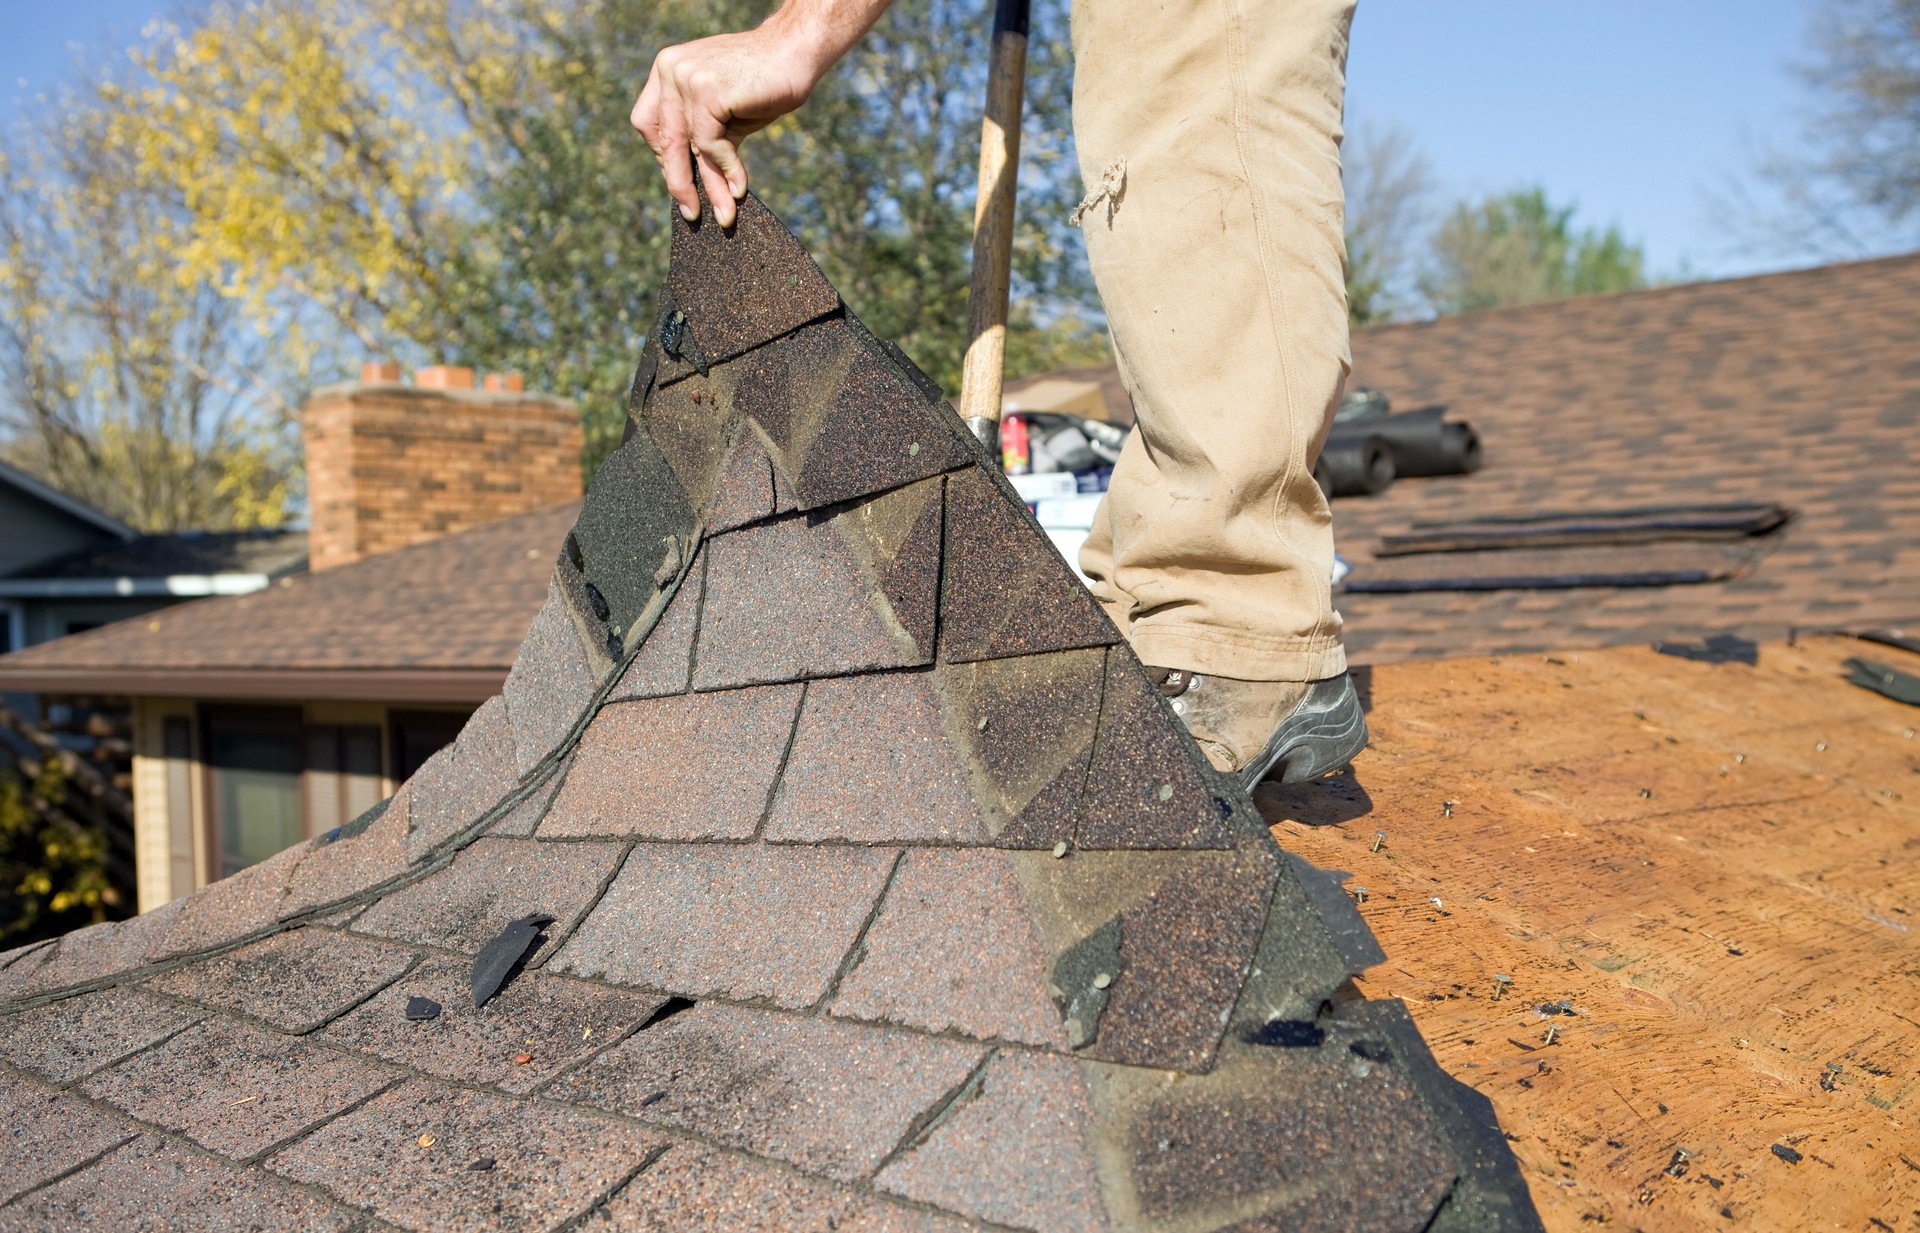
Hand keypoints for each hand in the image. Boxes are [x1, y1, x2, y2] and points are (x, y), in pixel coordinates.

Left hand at [632, 1, 893, 226]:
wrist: (795, 52)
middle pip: (663, 139)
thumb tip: (693, 186)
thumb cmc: (763, 83)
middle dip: (678, 181)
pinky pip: (709, 144)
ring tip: (724, 214)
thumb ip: (703, 137)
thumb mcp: (724, 113)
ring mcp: (686, 78)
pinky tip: (740, 187)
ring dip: (709, 186)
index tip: (682, 181)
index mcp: (666, 70)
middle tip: (691, 213)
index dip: (664, 156)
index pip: (650, 123)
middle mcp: (670, 69)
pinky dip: (727, 169)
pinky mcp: (707, 92)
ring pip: (687, 146)